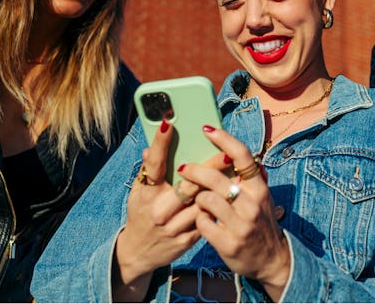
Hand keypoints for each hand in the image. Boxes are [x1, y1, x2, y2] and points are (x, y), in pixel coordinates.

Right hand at [113, 121, 228, 301]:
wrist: (138, 252)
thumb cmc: (141, 213)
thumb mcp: (139, 191)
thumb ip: (148, 170)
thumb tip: (151, 145)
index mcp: (145, 193)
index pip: (153, 164)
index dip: (159, 143)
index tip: (169, 122)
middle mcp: (158, 210)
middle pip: (188, 184)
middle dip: (209, 167)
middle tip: (226, 153)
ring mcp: (173, 227)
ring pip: (203, 202)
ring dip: (220, 187)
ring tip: (236, 171)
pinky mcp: (186, 239)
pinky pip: (207, 219)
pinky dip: (219, 206)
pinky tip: (231, 194)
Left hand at [178, 126, 289, 301]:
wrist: (272, 259)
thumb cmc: (260, 222)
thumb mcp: (262, 197)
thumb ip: (249, 177)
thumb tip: (233, 152)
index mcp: (259, 188)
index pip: (242, 156)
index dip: (224, 139)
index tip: (207, 129)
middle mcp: (252, 204)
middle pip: (215, 177)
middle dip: (194, 170)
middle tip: (183, 169)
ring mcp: (241, 225)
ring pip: (205, 200)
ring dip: (196, 198)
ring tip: (197, 200)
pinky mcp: (229, 243)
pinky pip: (202, 223)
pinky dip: (199, 220)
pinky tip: (202, 220)